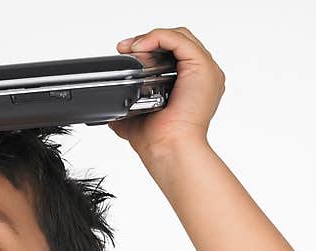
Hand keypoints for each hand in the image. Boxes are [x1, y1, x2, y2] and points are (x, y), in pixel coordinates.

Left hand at [108, 27, 225, 154]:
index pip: (175, 54)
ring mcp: (206, 71)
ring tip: (131, 47)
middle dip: (149, 40)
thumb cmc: (160, 141)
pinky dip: (157, 37)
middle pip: (178, 42)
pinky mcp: (202, 67)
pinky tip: (140, 46)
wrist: (169, 149)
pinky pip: (178, 39)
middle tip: (126, 48)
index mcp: (192, 86)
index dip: (152, 48)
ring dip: (152, 37)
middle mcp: (203, 76)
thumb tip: (110, 112)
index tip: (128, 53)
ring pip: (180, 37)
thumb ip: (128, 111)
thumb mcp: (137, 121)